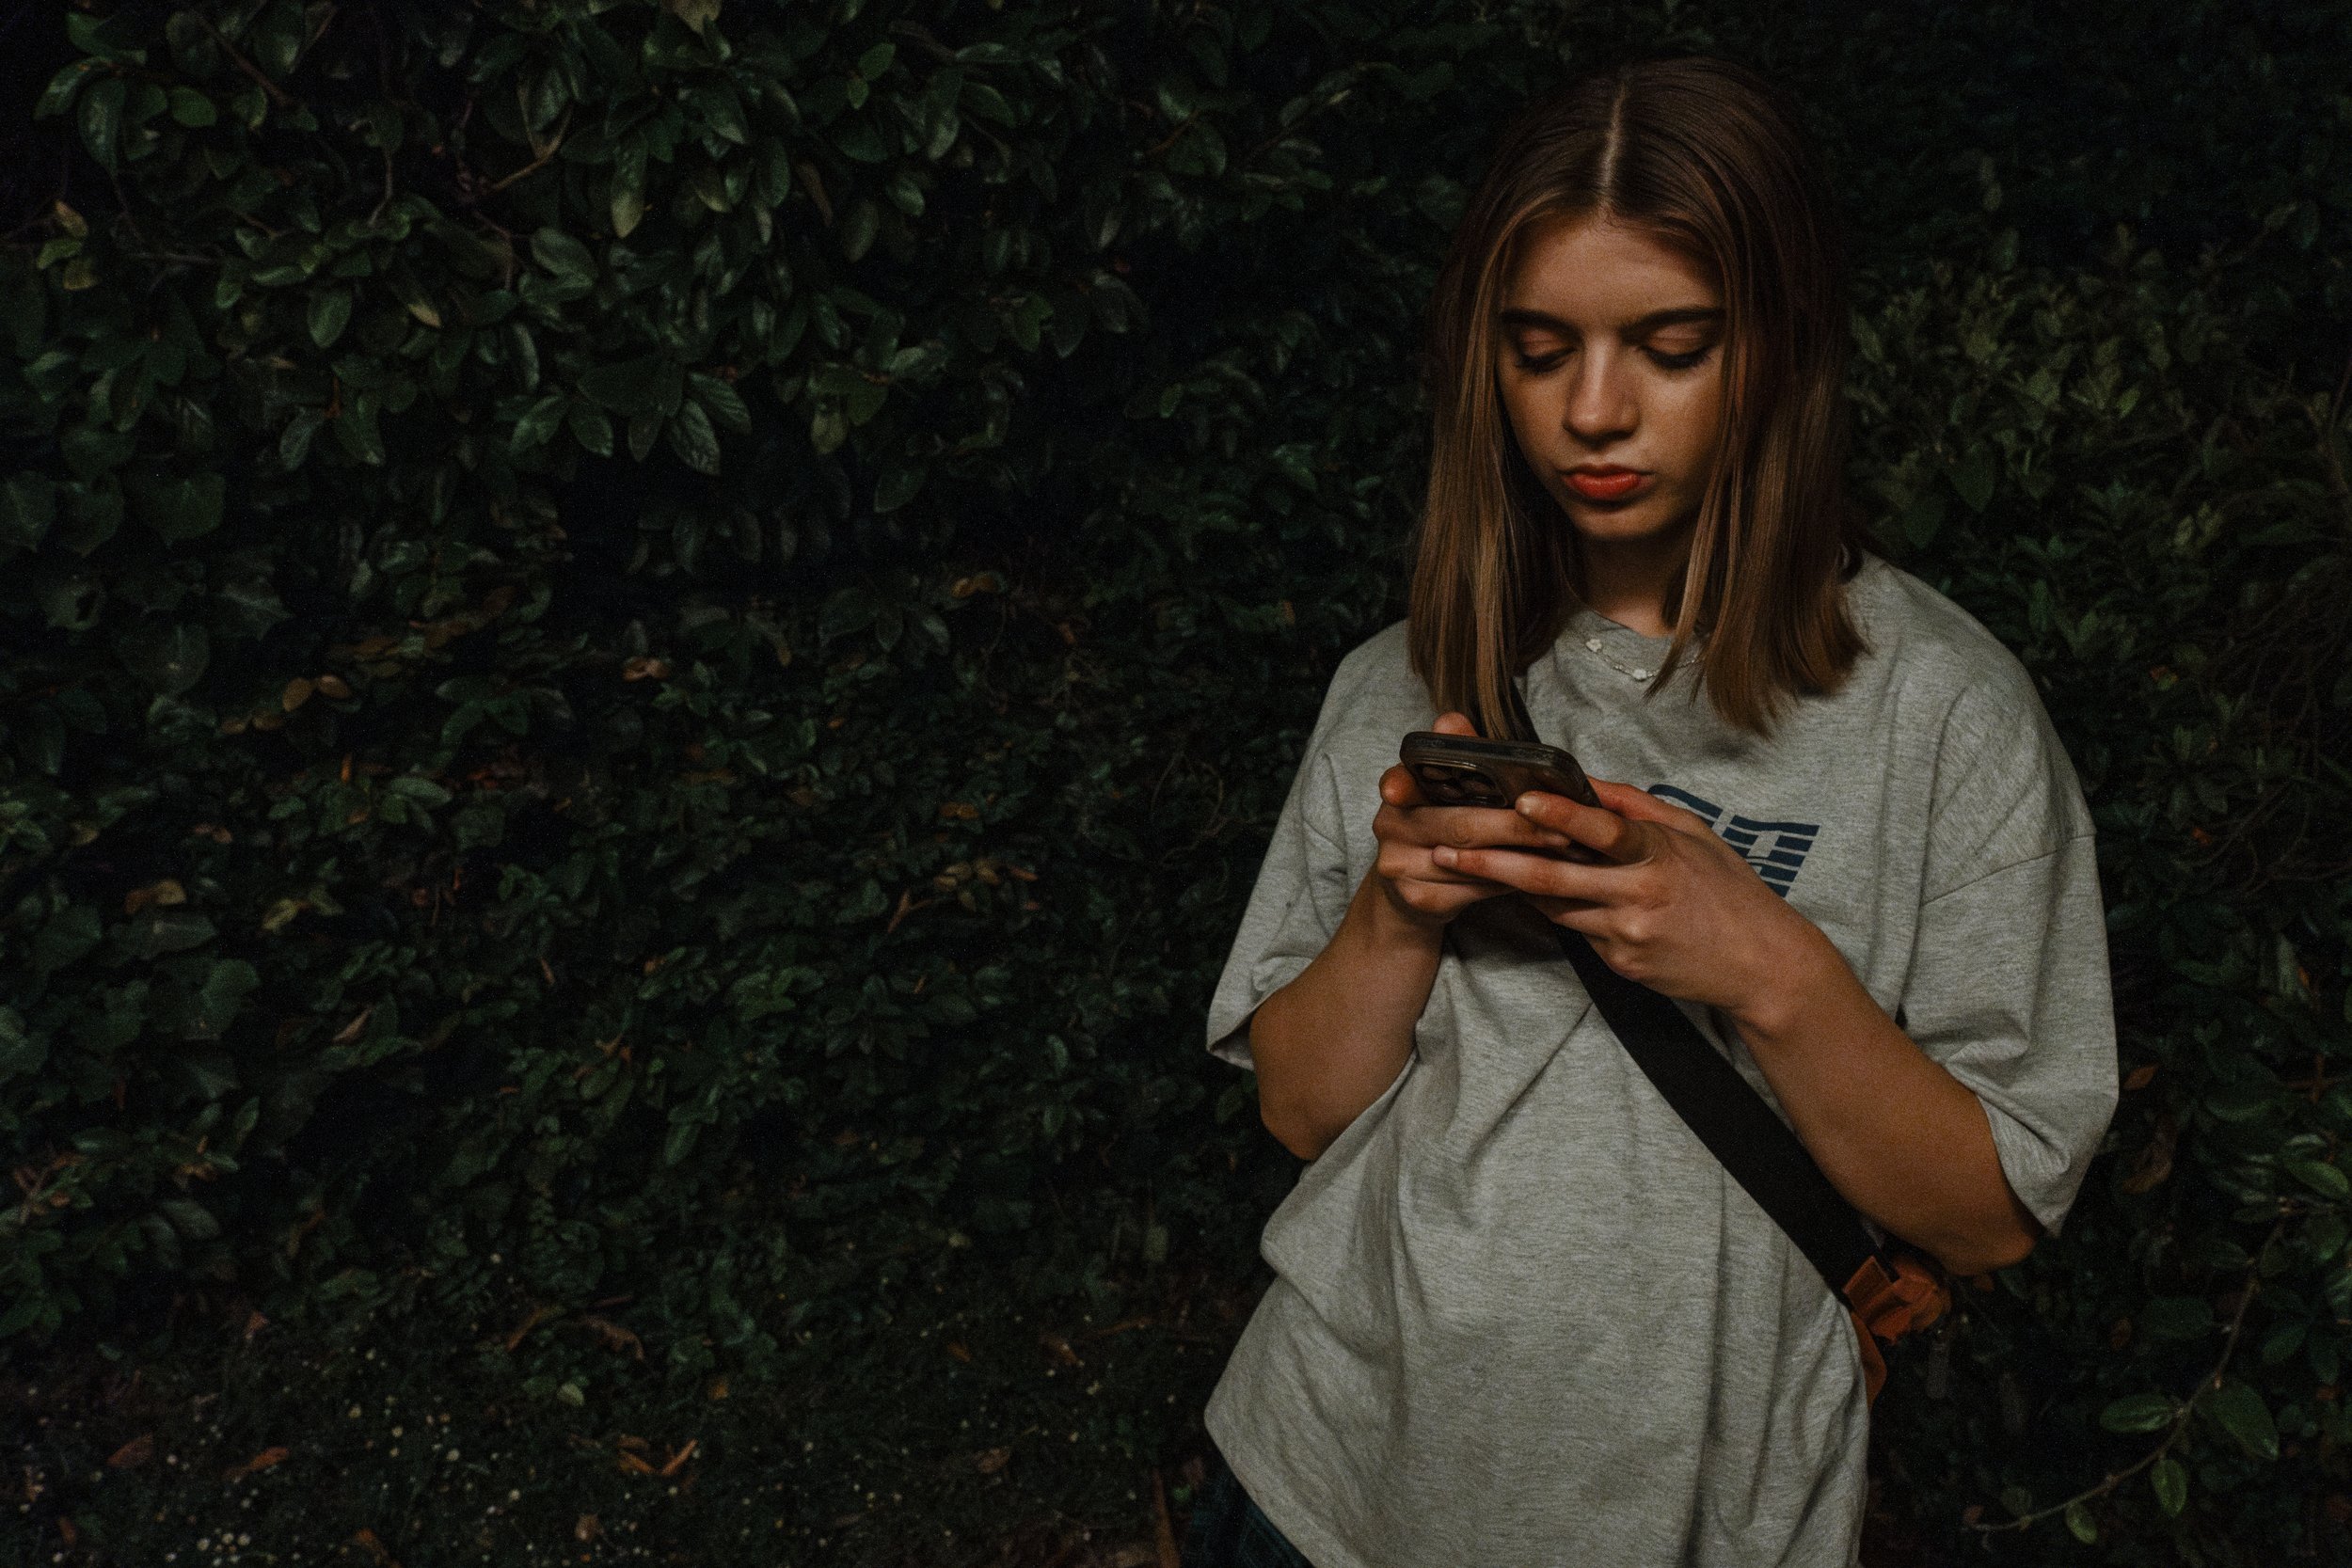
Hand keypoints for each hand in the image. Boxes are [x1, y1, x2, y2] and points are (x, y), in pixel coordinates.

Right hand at [1372, 711, 1584, 929]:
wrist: (1410, 891)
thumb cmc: (1441, 827)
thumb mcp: (1446, 790)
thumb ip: (1456, 754)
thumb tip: (1451, 722)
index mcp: (1398, 792)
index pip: (1398, 781)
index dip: (1401, 783)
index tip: (1399, 788)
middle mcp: (1391, 828)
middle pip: (1460, 826)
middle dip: (1516, 827)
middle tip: (1562, 829)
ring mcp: (1401, 867)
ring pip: (1472, 862)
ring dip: (1523, 857)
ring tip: (1564, 850)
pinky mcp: (1420, 900)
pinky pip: (1475, 890)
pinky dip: (1511, 881)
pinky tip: (1539, 874)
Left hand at [1429, 776, 1831, 1022]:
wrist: (1760, 965)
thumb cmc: (1727, 889)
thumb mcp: (1692, 834)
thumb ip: (1635, 808)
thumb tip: (1586, 782)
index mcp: (1659, 856)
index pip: (1603, 832)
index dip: (1561, 816)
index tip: (1522, 799)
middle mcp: (1639, 895)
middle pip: (1555, 879)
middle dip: (1494, 863)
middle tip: (1445, 849)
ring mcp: (1626, 935)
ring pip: (1554, 907)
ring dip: (1507, 886)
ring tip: (1457, 864)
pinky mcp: (1620, 963)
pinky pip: (1575, 930)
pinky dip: (1550, 910)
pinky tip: (1517, 894)